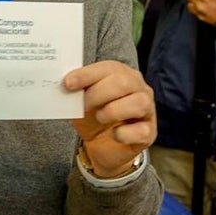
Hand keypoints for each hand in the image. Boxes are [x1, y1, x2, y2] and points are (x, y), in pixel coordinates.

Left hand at [64, 61, 155, 176]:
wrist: (101, 146)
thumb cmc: (93, 117)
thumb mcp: (83, 100)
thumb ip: (79, 88)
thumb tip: (66, 83)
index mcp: (123, 74)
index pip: (109, 68)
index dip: (87, 74)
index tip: (68, 83)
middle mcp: (140, 89)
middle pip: (123, 83)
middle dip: (97, 94)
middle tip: (82, 105)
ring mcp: (148, 111)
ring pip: (139, 103)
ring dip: (112, 111)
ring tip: (100, 118)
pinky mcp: (149, 133)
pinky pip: (140, 131)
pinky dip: (122, 134)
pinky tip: (113, 134)